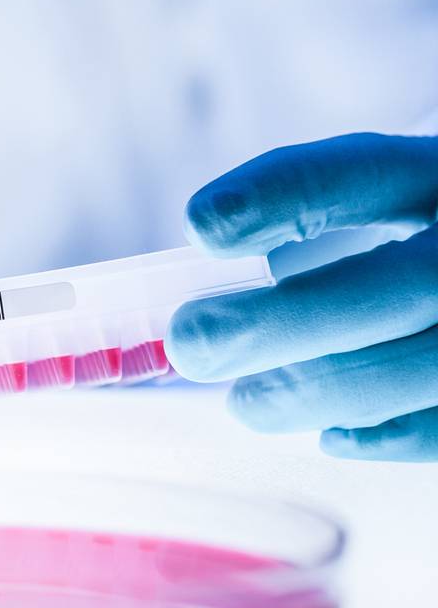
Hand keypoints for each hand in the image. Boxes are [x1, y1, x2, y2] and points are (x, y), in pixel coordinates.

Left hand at [166, 132, 437, 460]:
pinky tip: (330, 434)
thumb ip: (308, 220)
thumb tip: (199, 290)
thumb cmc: (407, 248)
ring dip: (317, 391)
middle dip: (281, 322)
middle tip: (192, 343)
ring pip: (424, 367)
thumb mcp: (384, 203)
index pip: (364, 171)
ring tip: (245, 401)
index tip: (202, 226)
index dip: (282, 195)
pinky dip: (388, 436)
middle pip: (404, 283)